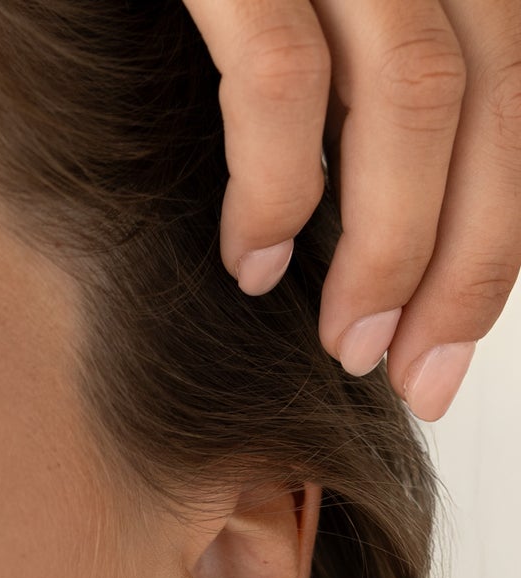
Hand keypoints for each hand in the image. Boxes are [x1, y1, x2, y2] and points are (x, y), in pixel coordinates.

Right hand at [181, 0, 520, 421]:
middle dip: (466, 263)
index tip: (446, 345)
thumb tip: (367, 220)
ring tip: (344, 340)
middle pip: (496, 102)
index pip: (513, 96)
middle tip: (411, 371)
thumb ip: (346, 81)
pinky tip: (252, 257)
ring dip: (391, 246)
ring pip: (416, 98)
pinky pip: (281, 77)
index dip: (500, 233)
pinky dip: (278, 184)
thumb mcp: (280, 16)